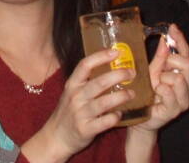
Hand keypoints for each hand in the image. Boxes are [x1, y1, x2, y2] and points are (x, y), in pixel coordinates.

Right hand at [21, 47, 134, 162]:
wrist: (56, 137)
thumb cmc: (68, 111)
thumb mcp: (72, 92)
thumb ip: (86, 82)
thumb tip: (109, 67)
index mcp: (72, 84)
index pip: (85, 65)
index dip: (101, 56)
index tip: (116, 52)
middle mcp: (75, 97)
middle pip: (98, 82)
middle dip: (117, 75)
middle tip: (131, 73)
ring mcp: (80, 113)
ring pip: (103, 102)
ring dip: (120, 97)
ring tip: (132, 93)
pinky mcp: (86, 129)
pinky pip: (104, 122)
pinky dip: (114, 117)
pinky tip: (121, 114)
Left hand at [134, 24, 188, 133]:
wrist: (142, 117)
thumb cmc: (149, 92)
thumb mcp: (153, 70)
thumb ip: (161, 57)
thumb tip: (165, 39)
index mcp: (184, 74)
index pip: (186, 53)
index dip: (180, 39)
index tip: (173, 27)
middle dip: (171, 62)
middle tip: (159, 70)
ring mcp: (184, 99)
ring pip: (179, 78)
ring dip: (163, 78)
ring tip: (156, 86)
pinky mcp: (176, 110)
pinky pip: (168, 91)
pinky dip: (160, 89)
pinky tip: (156, 94)